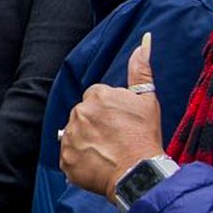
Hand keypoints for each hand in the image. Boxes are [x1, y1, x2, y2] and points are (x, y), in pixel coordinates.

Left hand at [60, 32, 164, 199]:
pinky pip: (69, 156)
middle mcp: (79, 112)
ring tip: (107, 151)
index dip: (109, 111)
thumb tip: (145, 40)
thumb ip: (141, 70)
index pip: (96, 98)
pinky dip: (80, 160)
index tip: (120, 123)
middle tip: (115, 138)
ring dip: (86, 141)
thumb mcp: (146, 100)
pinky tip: (97, 163)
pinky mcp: (65, 158)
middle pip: (84, 115)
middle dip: (95, 124)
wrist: (138, 172)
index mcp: (97, 95)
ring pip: (75, 134)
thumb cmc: (145, 136)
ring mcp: (70, 136)